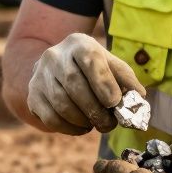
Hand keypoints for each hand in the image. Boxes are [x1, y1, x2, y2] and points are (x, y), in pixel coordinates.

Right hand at [27, 33, 144, 134]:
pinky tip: (82, 127)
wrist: (58, 69)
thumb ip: (126, 80)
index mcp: (78, 43)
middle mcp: (54, 56)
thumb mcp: (111, 66)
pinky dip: (70, 129)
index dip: (103, 83)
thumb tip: (138, 98)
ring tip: (96, 124)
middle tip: (109, 124)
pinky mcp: (33, 96)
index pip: (90, 60)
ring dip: (83, 120)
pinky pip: (51, 118)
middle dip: (95, 110)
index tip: (114, 103)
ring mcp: (40, 76)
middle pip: (74, 85)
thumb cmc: (93, 70)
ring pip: (62, 104)